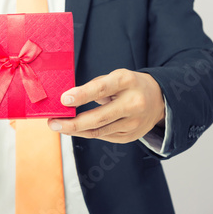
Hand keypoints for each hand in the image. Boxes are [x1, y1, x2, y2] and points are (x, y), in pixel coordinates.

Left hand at [47, 69, 164, 143]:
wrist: (160, 100)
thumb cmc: (129, 85)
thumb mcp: (116, 77)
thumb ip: (94, 86)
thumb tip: (68, 100)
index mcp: (127, 81)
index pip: (102, 89)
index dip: (82, 95)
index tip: (64, 100)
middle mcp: (133, 103)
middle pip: (98, 118)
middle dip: (72, 123)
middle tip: (52, 123)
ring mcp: (133, 123)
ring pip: (98, 131)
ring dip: (75, 130)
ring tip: (58, 127)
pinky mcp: (130, 136)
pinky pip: (103, 136)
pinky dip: (87, 133)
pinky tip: (75, 129)